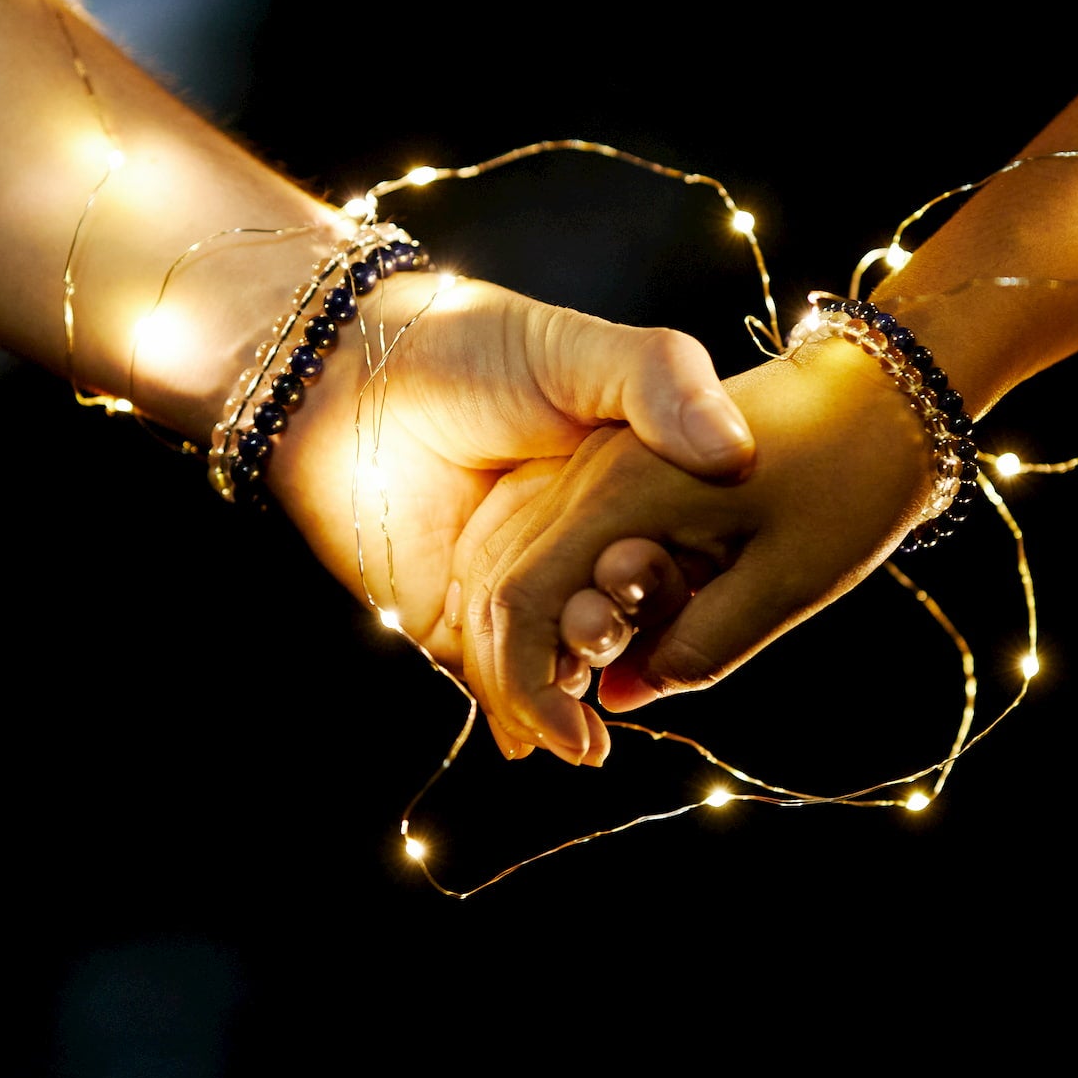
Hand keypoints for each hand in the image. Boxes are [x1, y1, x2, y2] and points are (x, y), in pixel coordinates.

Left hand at [260, 269, 753, 678]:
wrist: (341, 378)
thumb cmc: (467, 345)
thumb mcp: (580, 350)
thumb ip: (664, 381)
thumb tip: (736, 454)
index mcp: (620, 485)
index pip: (672, 553)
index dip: (671, 577)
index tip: (660, 572)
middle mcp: (576, 541)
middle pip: (623, 614)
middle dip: (622, 635)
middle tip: (598, 625)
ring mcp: (518, 586)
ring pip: (565, 660)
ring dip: (573, 686)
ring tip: (575, 697)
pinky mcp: (456, 625)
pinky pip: (497, 684)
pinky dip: (520, 713)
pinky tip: (538, 732)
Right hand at [454, 333, 946, 765]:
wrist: (886, 393)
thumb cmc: (850, 479)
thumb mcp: (786, 582)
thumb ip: (698, 647)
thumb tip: (623, 698)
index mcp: (619, 491)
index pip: (522, 604)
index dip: (530, 690)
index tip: (587, 749)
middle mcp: (591, 473)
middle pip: (508, 590)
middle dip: (528, 676)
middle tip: (586, 742)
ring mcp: (601, 466)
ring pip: (528, 568)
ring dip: (548, 643)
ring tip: (592, 708)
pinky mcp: (620, 470)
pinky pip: (567, 548)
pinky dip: (574, 604)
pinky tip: (615, 646)